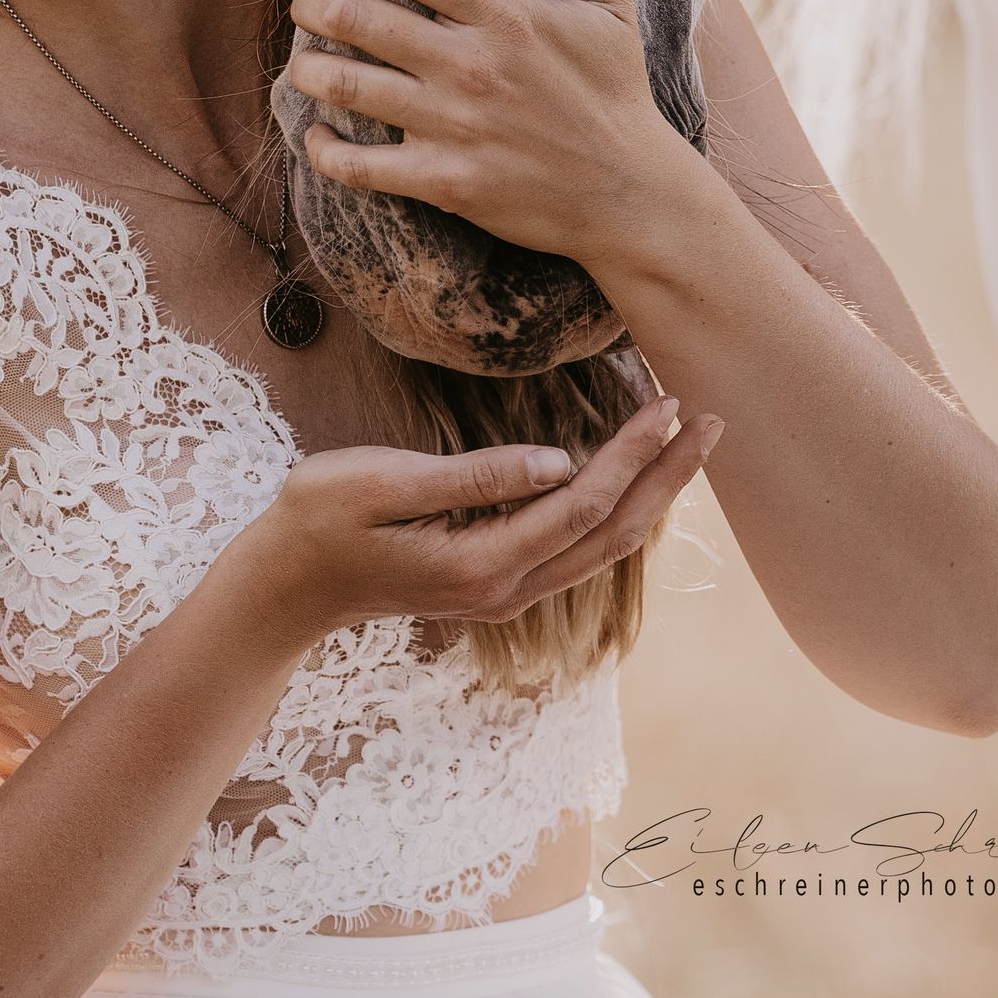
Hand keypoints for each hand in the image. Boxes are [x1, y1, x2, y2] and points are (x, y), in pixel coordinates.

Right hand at [222, 396, 722, 646]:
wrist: (282, 587)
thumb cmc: (317, 519)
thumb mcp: (380, 482)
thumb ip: (472, 477)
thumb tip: (557, 462)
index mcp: (482, 562)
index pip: (582, 504)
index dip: (632, 455)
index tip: (669, 404)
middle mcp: (506, 589)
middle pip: (612, 534)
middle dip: (669, 478)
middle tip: (715, 420)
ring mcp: (502, 594)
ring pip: (601, 548)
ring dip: (652, 497)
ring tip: (690, 446)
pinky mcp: (493, 584)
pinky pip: (576, 550)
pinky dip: (617, 513)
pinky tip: (633, 482)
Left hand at [285, 0, 696, 271]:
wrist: (632, 196)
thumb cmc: (615, 91)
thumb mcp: (607, 0)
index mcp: (505, 14)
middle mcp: (471, 66)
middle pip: (358, 16)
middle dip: (312, 2)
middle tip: (305, 2)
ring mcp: (455, 127)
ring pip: (346, 86)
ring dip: (307, 68)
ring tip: (304, 60)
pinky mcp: (445, 182)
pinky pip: (358, 166)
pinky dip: (323, 149)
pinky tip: (318, 134)